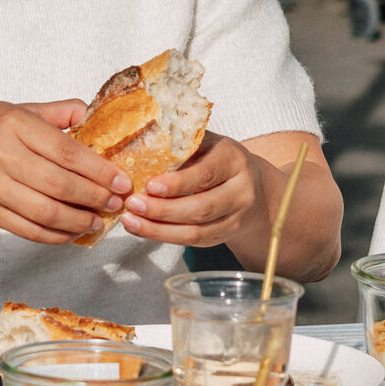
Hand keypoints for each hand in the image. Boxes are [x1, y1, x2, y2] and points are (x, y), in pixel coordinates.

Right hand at [0, 100, 127, 245]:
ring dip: (78, 221)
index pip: (66, 151)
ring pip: (45, 212)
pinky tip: (71, 232)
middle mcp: (0, 155)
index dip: (99, 170)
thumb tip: (89, 112)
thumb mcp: (11, 109)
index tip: (121, 180)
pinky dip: (54, 235)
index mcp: (13, 124)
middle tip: (116, 202)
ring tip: (97, 221)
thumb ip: (52, 113)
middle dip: (95, 197)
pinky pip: (28, 230)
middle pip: (60, 184)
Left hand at [121, 132, 256, 245]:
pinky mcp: (224, 236)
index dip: (178, 183)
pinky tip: (143, 228)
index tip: (149, 185)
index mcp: (234, 161)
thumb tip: (140, 147)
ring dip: (158, 229)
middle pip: (201, 208)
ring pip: (196, 232)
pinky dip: (164, 237)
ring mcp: (236, 218)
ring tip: (130, 220)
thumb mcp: (207, 144)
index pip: (206, 174)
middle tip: (132, 204)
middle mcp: (241, 192)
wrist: (254, 187)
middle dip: (162, 210)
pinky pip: (193, 242)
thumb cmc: (219, 159)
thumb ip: (181, 146)